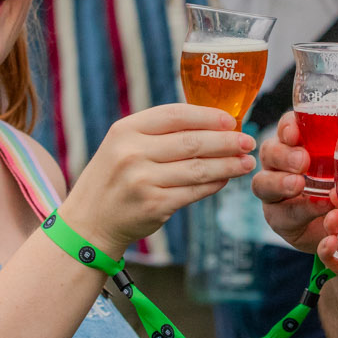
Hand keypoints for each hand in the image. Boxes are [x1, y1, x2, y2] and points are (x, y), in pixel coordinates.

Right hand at [64, 105, 254, 256]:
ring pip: (198, 168)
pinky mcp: (154, 205)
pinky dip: (214, 185)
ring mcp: (143, 180)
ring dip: (227, 165)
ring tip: (246, 163)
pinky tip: (226, 179)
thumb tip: (212, 124)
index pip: (175, 115)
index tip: (231, 120)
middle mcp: (132, 153)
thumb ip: (159, 133)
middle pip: (192, 142)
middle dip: (226, 141)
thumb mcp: (123, 145)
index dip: (208, 116)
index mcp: (126, 130)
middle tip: (248, 141)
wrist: (89, 222)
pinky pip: (194, 191)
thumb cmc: (114, 179)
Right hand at [253, 112, 332, 251]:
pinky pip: (282, 215)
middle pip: (269, 152)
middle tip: (303, 161)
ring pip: (262, 183)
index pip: (287, 128)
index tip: (295, 133)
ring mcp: (275, 193)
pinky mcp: (280, 220)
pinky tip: (320, 208)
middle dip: (283, 155)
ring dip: (280, 183)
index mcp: (299, 145)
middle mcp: (280, 165)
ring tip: (299, 185)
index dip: (287, 127)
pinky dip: (302, 211)